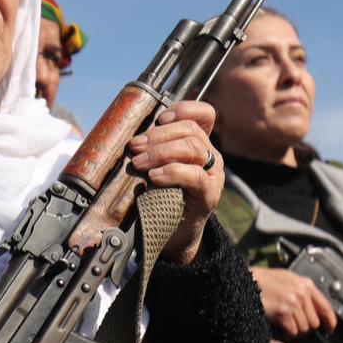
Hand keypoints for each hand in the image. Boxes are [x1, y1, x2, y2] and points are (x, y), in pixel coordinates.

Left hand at [128, 101, 222, 264]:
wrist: (174, 233)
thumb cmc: (162, 197)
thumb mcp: (156, 167)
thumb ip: (152, 149)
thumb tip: (130, 137)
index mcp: (198, 144)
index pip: (204, 115)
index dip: (183, 109)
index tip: (160, 117)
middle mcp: (210, 156)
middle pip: (190, 130)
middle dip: (158, 135)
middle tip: (134, 147)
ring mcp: (212, 174)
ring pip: (193, 148)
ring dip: (160, 152)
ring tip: (139, 163)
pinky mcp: (209, 194)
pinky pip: (195, 175)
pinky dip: (172, 172)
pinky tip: (154, 177)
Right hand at [251, 267, 337, 338]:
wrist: (244, 281)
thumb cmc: (261, 281)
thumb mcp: (285, 280)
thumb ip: (300, 292)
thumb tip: (310, 308)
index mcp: (305, 284)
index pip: (326, 307)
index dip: (330, 322)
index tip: (329, 330)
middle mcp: (302, 293)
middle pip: (314, 322)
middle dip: (305, 328)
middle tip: (294, 328)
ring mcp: (294, 302)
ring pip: (304, 328)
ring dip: (295, 332)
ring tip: (285, 327)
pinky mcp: (284, 311)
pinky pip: (292, 331)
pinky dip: (287, 335)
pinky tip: (280, 330)